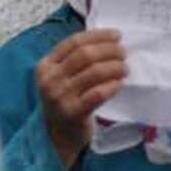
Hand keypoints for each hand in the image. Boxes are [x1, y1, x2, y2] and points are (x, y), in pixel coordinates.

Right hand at [35, 29, 126, 168]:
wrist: (57, 134)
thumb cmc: (65, 100)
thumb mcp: (61, 77)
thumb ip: (75, 60)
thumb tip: (109, 41)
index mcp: (45, 65)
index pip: (73, 42)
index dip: (98, 36)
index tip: (116, 35)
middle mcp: (49, 79)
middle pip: (85, 55)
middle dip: (109, 50)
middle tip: (123, 54)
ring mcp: (59, 96)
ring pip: (94, 72)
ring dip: (115, 67)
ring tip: (124, 69)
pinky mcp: (72, 112)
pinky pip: (98, 94)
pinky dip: (112, 86)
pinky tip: (118, 84)